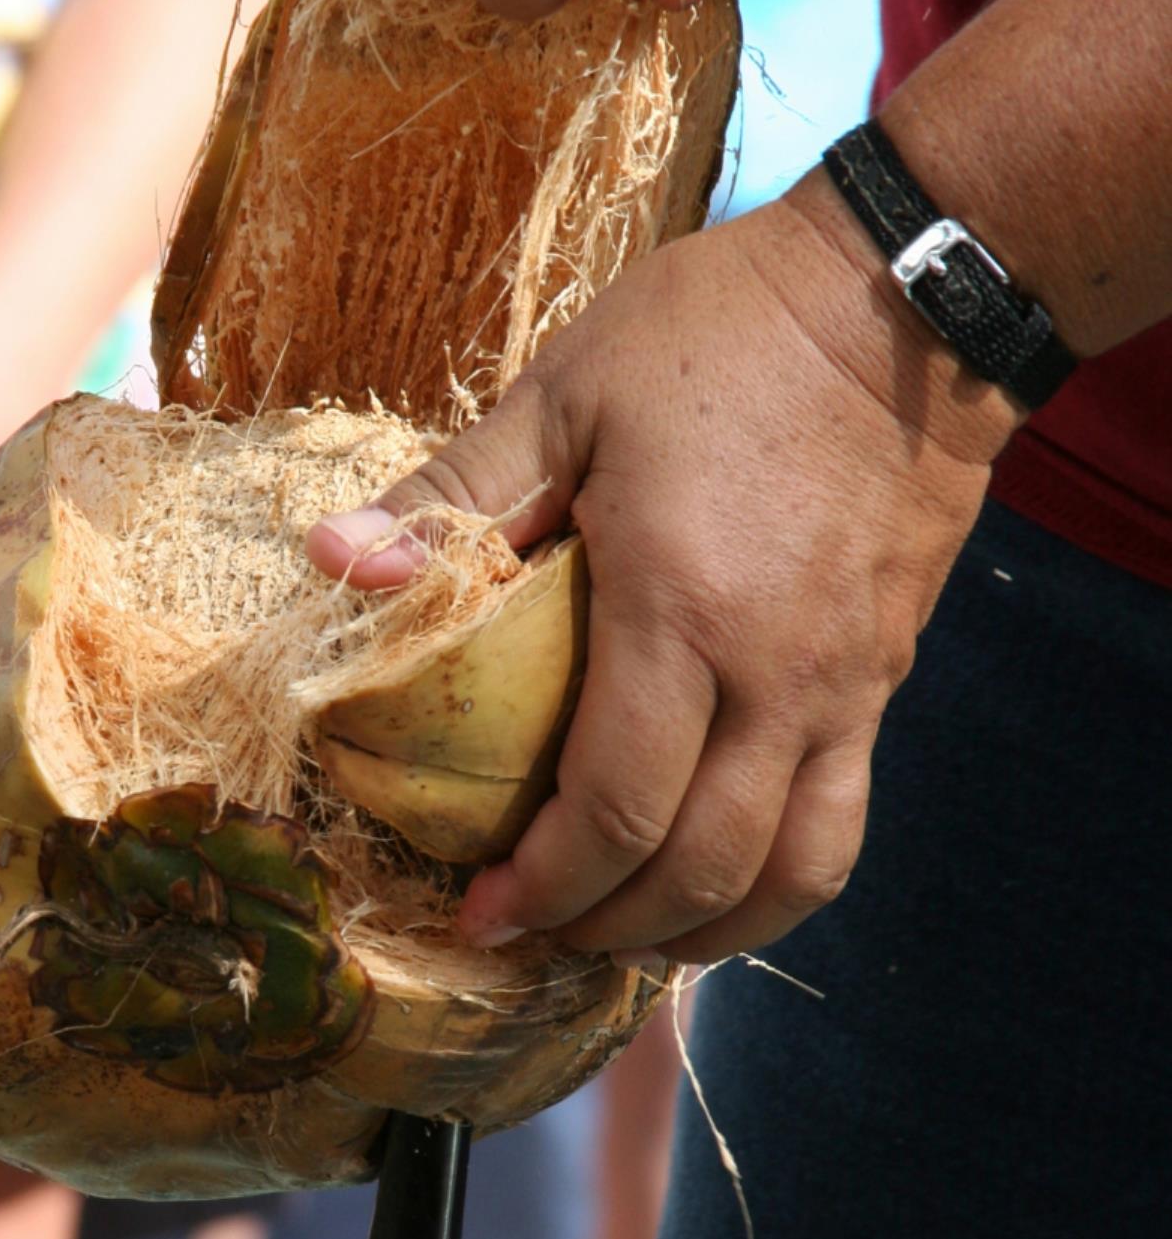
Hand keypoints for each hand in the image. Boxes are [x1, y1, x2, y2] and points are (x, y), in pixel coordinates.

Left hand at [307, 177, 1014, 965]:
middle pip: (699, 868)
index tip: (483, 916)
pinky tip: (717, 885)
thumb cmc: (722, 334)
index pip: (615, 805)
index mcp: (681, 611)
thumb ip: (453, 493)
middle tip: (533, 942)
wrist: (906, 295)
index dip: (545, 887)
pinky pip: (839, 826)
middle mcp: (775, 675)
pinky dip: (774, 885)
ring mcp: (844, 688)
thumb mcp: (568, 392)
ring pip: (789, 874)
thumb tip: (332, 561)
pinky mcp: (882, 679)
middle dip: (606, 930)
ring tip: (626, 944)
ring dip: (703, 935)